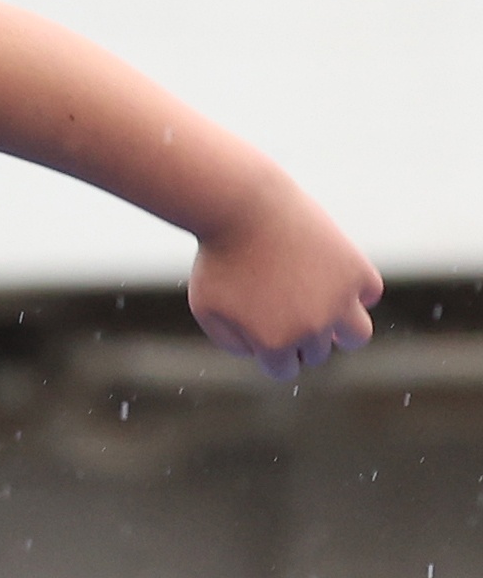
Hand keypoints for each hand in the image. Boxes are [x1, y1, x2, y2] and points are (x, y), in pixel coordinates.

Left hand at [188, 171, 381, 379]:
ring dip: (339, 328)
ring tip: (316, 303)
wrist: (240, 207)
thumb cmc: (218, 258)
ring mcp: (338, 299)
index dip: (270, 351)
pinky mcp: (355, 268)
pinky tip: (331, 276)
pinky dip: (356, 290)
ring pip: (356, 335)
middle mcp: (312, 328)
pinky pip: (370, 293)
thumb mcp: (208, 308)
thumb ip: (233, 342)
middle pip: (315, 352)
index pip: (284, 370)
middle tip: (278, 302)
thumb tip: (266, 354)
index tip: (259, 324)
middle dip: (297, 335)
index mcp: (274, 343)